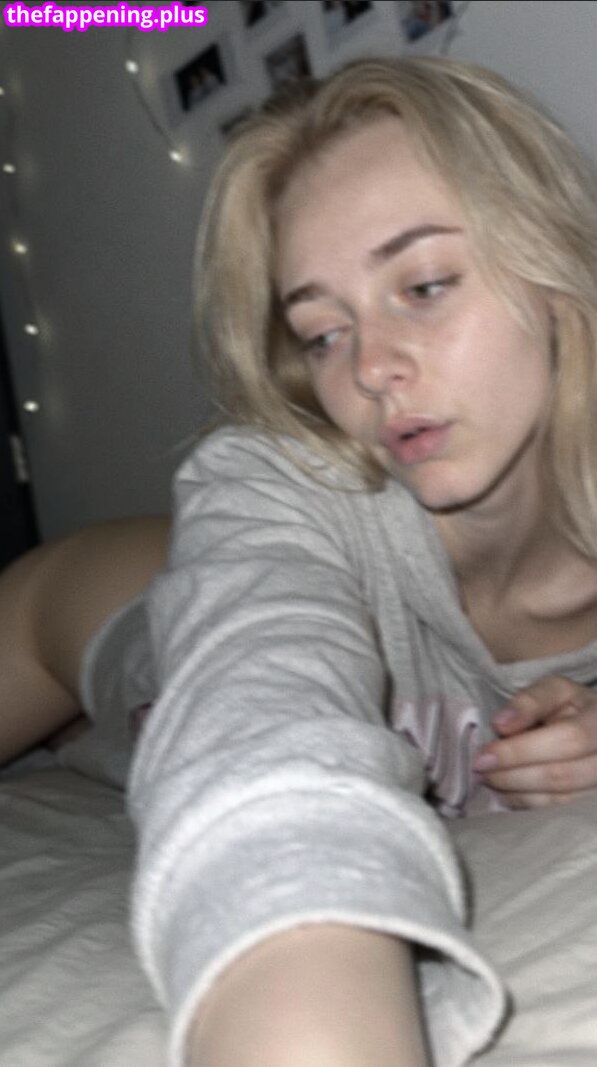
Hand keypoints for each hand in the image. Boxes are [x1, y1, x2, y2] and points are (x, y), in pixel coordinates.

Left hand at [473, 676, 596, 808]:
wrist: (596, 731)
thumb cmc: (571, 708)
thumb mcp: (555, 691)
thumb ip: (531, 701)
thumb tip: (501, 724)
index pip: (567, 739)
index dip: (522, 750)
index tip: (483, 757)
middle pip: (562, 774)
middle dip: (513, 775)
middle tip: (481, 771)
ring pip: (560, 800)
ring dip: (517, 791)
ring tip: (490, 780)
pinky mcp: (590, 804)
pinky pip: (558, 813)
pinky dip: (527, 804)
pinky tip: (507, 792)